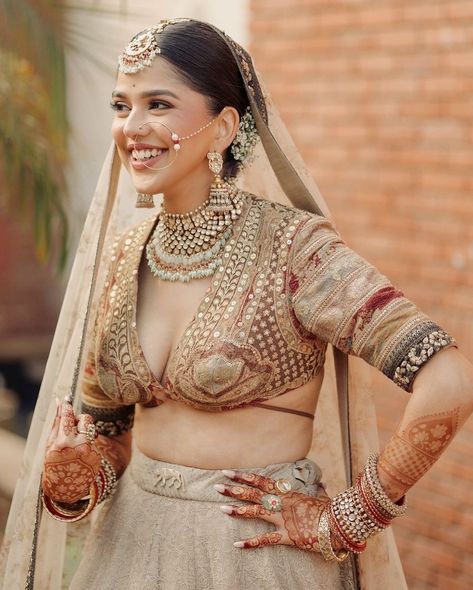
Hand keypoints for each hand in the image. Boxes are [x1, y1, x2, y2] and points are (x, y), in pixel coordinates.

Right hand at [42, 396, 100, 502]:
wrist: (65, 489)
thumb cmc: (54, 464)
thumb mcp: (50, 445)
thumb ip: (56, 424)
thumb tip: (60, 402)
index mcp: (62, 442)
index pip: (67, 416)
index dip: (67, 406)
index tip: (66, 399)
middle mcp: (77, 445)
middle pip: (85, 418)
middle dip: (79, 419)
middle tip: (73, 426)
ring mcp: (89, 451)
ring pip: (91, 428)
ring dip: (85, 431)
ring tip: (76, 443)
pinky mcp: (97, 456)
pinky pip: (94, 441)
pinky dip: (88, 444)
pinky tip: (81, 455)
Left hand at [215, 470, 330, 550]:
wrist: (339, 524)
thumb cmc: (331, 510)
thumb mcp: (321, 496)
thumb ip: (317, 490)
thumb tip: (322, 484)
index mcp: (287, 492)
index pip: (261, 480)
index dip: (244, 476)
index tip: (228, 471)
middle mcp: (282, 503)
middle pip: (254, 493)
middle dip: (235, 489)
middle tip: (217, 486)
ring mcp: (283, 519)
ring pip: (256, 512)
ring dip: (238, 510)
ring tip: (222, 508)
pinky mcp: (287, 535)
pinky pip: (266, 539)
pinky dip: (251, 542)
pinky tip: (237, 544)